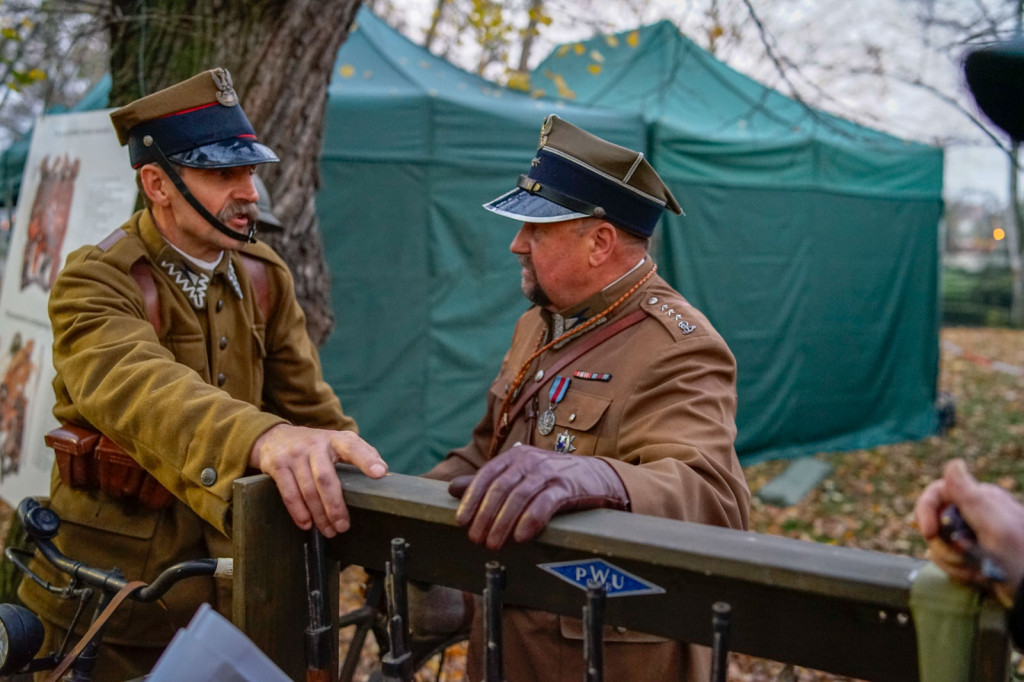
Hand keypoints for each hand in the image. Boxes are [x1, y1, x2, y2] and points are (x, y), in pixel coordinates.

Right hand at [250, 424, 386, 537]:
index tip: (379, 473)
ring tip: (329, 530)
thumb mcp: (338, 441)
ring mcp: (294, 455)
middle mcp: (315, 445)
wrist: (275, 436)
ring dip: (319, 515)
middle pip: (326, 479)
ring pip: (308, 490)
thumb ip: (360, 453)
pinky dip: (299, 512)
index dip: (366, 460)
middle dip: (335, 506)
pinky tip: (307, 524)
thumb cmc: (316, 445)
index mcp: (335, 439)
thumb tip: (383, 471)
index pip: (353, 446)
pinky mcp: (278, 466)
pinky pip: (289, 493)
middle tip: (343, 526)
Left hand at [449, 444, 628, 549]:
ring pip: (519, 496)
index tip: (461, 522)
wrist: (598, 476)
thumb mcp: (519, 476)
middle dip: (485, 515)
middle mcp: (529, 461)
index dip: (471, 498)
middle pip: (500, 488)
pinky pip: (545, 503)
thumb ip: (487, 483)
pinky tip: (521, 537)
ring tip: (494, 544)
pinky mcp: (567, 487)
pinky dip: (530, 520)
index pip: (486, 475)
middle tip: (476, 540)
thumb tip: (452, 489)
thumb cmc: (552, 480)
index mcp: (514, 457)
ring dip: (503, 522)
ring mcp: (549, 473)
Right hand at [914, 458, 1023, 605]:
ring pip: (937, 542)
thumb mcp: (994, 526)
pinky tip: (976, 575)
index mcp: (979, 498)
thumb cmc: (1018, 558)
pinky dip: (957, 570)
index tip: (928, 533)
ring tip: (975, 569)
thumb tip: (953, 462)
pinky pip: (946, 559)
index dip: (925, 511)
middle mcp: (972, 513)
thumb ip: (970, 495)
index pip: (937, 492)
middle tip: (962, 556)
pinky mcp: (969, 553)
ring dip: (951, 560)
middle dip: (942, 543)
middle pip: (933, 521)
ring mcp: (969, 534)